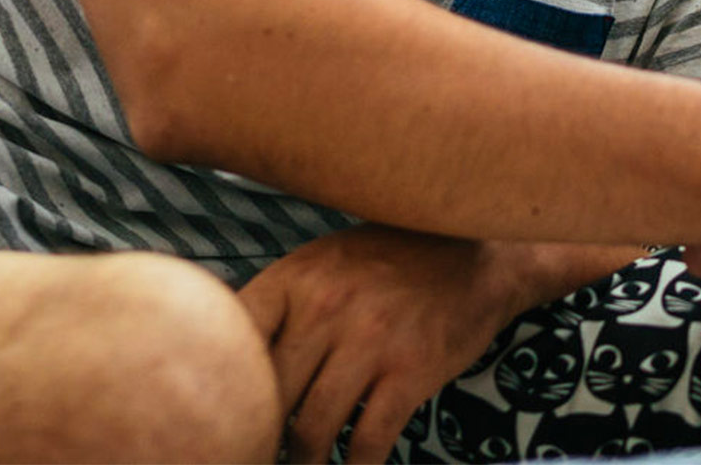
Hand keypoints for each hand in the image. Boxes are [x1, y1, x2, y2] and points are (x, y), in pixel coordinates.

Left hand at [238, 225, 541, 462]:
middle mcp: (328, 306)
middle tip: (256, 451)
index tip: (218, 415)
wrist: (481, 255)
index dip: (220, 386)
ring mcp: (371, 340)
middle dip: (259, 435)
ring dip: (302, 461)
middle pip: (268, 396)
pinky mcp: (411, 371)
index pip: (233, 338)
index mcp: (298, 277)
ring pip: (312, 429)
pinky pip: (368, 440)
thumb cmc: (393, 263)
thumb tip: (227, 359)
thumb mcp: (327, 262)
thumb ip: (280, 304)